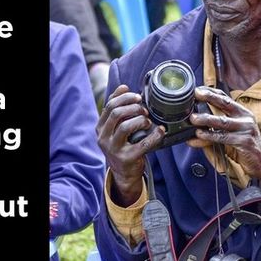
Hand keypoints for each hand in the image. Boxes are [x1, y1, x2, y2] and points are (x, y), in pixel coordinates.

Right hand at [97, 85, 165, 205]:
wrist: (124, 173)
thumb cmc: (122, 145)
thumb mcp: (114, 128)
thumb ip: (117, 110)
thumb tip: (123, 87)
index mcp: (100, 127)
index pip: (109, 105)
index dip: (124, 97)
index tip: (137, 96)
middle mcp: (103, 137)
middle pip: (116, 113)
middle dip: (133, 107)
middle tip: (144, 109)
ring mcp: (113, 148)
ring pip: (125, 126)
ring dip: (140, 120)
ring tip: (147, 121)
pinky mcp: (126, 158)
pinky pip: (142, 144)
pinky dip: (154, 135)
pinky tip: (160, 131)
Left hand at [187, 87, 260, 192]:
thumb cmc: (243, 145)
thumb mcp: (229, 132)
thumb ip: (213, 128)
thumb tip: (193, 125)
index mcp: (242, 112)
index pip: (225, 98)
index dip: (211, 92)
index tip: (197, 90)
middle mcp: (245, 118)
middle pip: (225, 104)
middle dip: (210, 97)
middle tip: (196, 95)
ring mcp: (246, 129)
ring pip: (222, 121)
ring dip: (206, 119)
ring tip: (193, 119)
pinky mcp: (245, 141)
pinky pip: (223, 137)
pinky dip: (210, 136)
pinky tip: (200, 134)